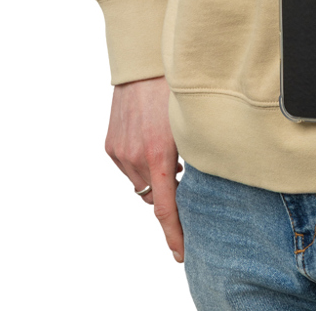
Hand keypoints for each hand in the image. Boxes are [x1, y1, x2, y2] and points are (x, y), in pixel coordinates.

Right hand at [105, 75, 184, 262]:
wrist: (145, 62)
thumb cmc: (178, 86)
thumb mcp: (194, 121)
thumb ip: (196, 151)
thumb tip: (204, 172)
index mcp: (159, 154)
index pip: (166, 208)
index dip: (174, 233)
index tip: (181, 252)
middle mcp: (135, 157)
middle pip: (156, 195)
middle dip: (171, 194)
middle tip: (188, 180)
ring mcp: (120, 152)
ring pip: (142, 182)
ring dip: (157, 177)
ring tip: (174, 154)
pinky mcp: (111, 144)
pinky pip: (129, 167)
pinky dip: (143, 164)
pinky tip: (156, 144)